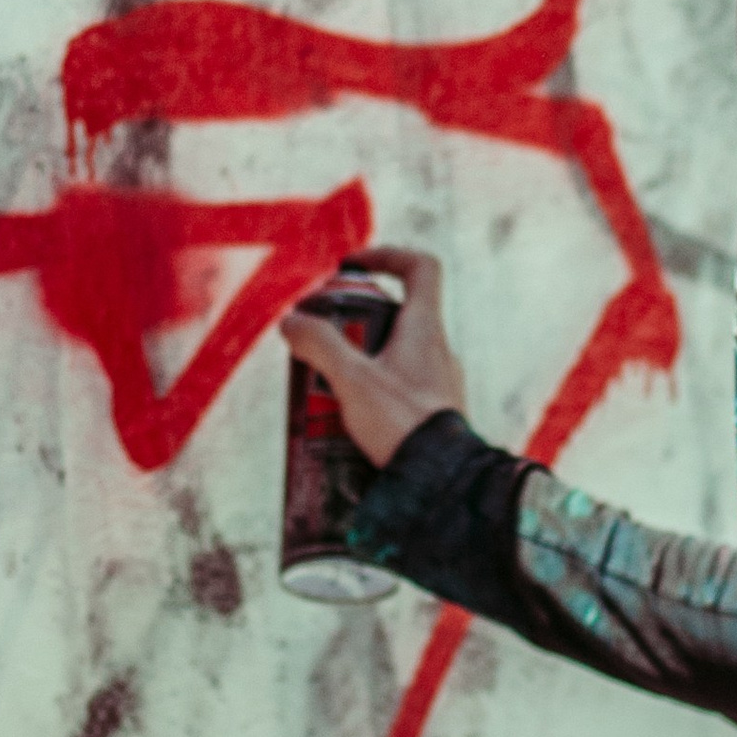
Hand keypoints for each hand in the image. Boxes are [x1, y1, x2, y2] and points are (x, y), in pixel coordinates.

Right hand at [279, 243, 469, 470]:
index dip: (387, 255)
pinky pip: (400, 389)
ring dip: (359, 363)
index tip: (352, 267)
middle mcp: (439, 349)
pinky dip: (372, 394)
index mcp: (425, 328)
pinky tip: (347, 420)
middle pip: (395, 315)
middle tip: (322, 344)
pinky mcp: (436, 412)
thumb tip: (292, 321)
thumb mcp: (352, 380)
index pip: (420, 267)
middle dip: (353, 325)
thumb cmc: (403, 425)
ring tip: (326, 390)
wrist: (444, 482)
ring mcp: (440, 382)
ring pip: (395, 355)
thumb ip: (320, 345)